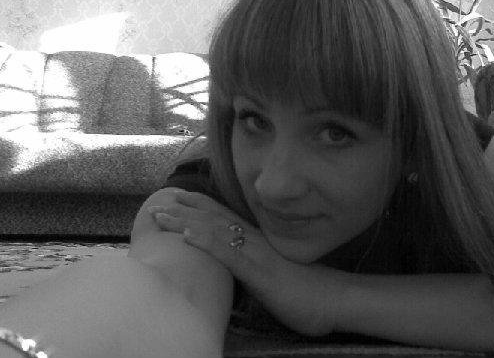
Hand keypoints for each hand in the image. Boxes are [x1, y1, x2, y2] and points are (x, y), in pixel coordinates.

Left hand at [148, 190, 347, 335]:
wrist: (332, 299)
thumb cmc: (305, 289)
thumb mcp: (273, 273)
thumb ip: (255, 264)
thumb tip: (237, 264)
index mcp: (257, 241)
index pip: (225, 217)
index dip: (199, 207)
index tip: (177, 198)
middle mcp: (254, 240)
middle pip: (214, 219)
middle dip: (184, 210)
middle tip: (157, 202)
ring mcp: (256, 253)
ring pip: (216, 231)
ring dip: (185, 221)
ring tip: (160, 214)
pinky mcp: (259, 271)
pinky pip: (229, 254)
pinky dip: (207, 242)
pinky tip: (187, 235)